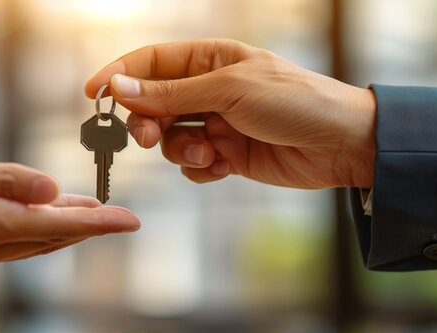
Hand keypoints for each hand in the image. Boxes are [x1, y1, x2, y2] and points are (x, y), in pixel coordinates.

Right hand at [0, 136, 139, 274]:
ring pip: (29, 244)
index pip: (61, 225)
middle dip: (83, 225)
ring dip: (58, 228)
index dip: (99, 222)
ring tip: (81, 211)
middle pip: (49, 239)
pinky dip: (30, 232)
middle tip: (111, 212)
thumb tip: (54, 192)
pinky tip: (33, 219)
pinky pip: (7, 245)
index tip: (131, 220)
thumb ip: (11, 180)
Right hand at [84, 39, 375, 188]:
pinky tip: (221, 167)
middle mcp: (210, 89)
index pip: (150, 62)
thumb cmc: (295, 101)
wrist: (343, 145)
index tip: (93, 96)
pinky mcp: (228, 155)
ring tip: (206, 153)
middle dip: (146, 122)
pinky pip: (192, 164)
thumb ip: (171, 94)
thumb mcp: (229, 90)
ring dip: (178, 149)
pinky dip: (199, 169)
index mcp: (210, 58)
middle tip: (146, 137)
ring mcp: (218, 123)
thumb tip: (119, 87)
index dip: (118, 76)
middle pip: (152, 104)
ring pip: (169, 138)